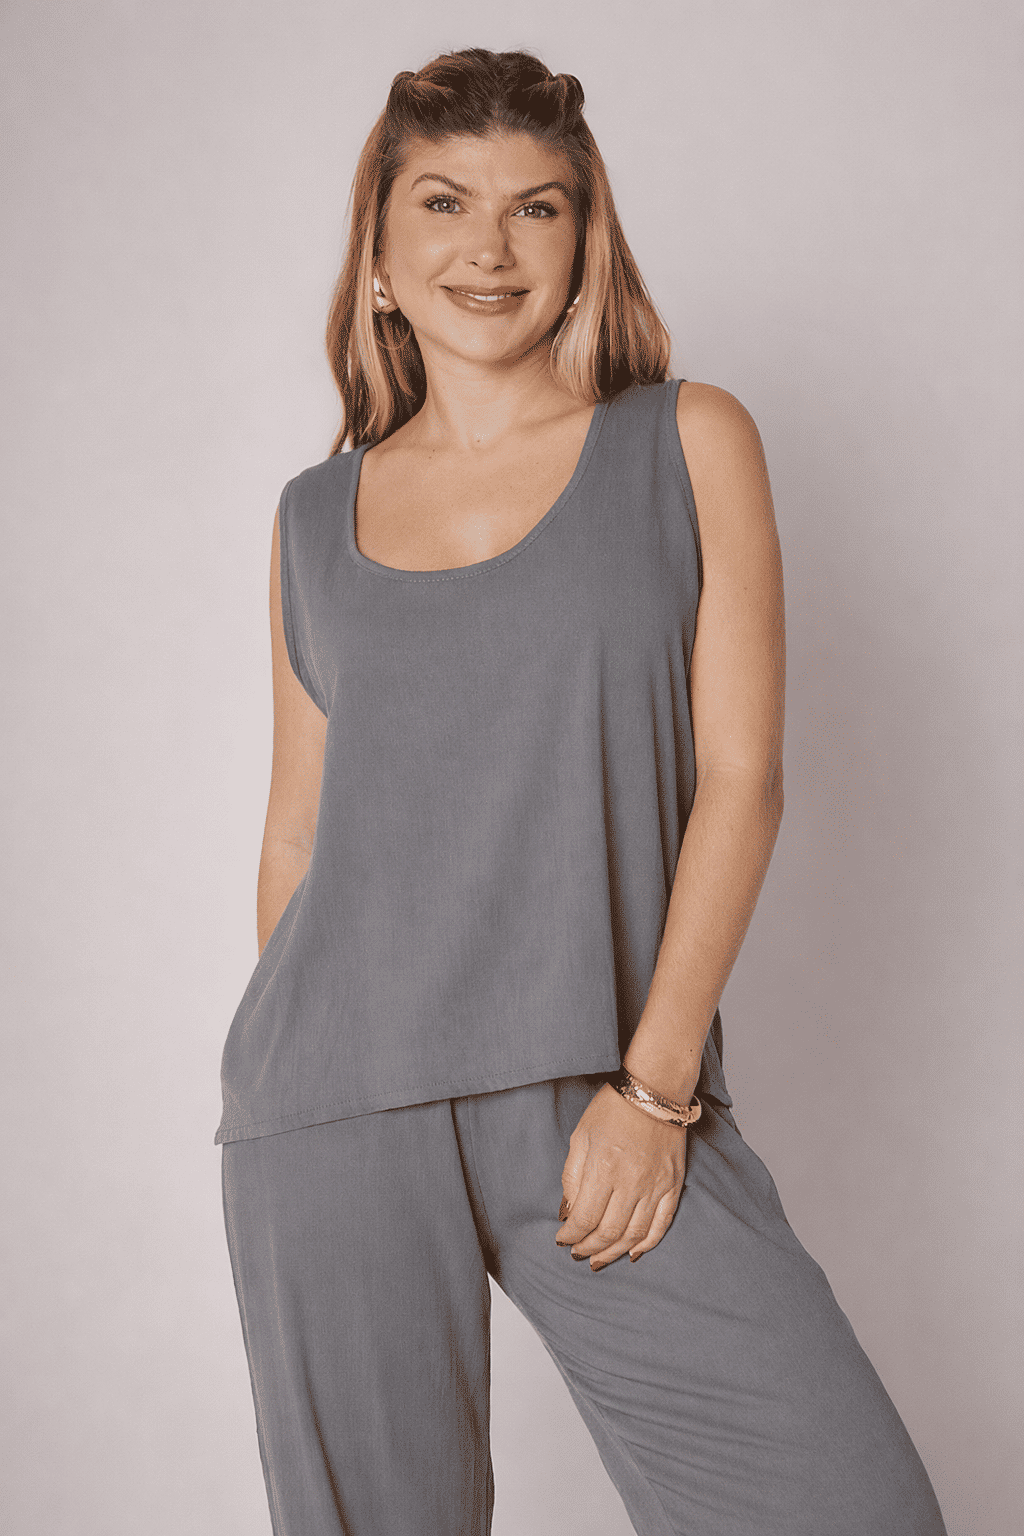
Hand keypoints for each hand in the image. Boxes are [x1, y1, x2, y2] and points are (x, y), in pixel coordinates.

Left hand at [555, 1082, 688, 1269]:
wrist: (654, 1090)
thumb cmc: (613, 1109)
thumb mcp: (580, 1137)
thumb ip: (572, 1177)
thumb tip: (568, 1211)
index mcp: (604, 1169)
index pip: (585, 1218)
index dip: (571, 1235)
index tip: (562, 1240)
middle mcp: (631, 1183)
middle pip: (608, 1232)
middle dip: (589, 1248)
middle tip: (578, 1254)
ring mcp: (655, 1186)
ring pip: (634, 1234)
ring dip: (614, 1252)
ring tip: (600, 1259)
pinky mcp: (673, 1185)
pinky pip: (661, 1224)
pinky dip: (647, 1243)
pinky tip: (633, 1253)